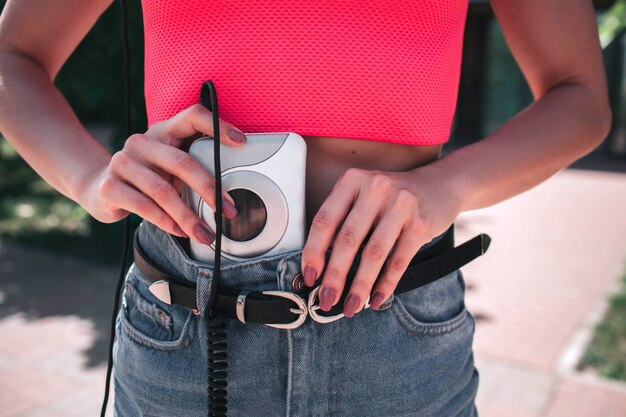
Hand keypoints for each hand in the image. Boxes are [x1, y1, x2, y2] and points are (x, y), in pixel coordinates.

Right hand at [83, 104, 245, 244]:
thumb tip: (228, 196)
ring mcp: (122, 162)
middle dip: (210, 190)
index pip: (191, 116)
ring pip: (163, 190)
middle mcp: (141, 142)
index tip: (241, 142)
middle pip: (183, 162)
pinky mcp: (109, 186)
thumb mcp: (170, 168)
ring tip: (206, 233)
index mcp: (163, 131)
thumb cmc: (147, 178)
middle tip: (228, 210)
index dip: (217, 125)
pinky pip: (145, 207)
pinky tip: (180, 232)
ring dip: (189, 216)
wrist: (101, 189)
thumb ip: (192, 170)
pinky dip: (167, 222)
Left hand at [300, 167, 461, 316]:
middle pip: (348, 239)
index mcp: (353, 180)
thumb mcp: (363, 196)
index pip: (325, 220)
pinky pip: (398, 260)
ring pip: (373, 253)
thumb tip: (320, 267)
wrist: (441, 185)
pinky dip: (385, 284)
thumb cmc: (392, 197)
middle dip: (334, 276)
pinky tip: (375, 299)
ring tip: (351, 306)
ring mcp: (401, 205)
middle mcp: (376, 188)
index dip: (313, 252)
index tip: (309, 276)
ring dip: (359, 286)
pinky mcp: (421, 224)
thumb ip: (342, 221)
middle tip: (326, 299)